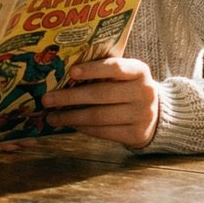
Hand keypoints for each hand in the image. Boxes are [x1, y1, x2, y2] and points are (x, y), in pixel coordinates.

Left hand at [38, 57, 159, 148]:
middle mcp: (144, 92)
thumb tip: (63, 73)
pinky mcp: (137, 134)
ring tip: (52, 117)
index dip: (92, 69)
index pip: (115, 67)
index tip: (71, 72)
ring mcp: (143, 115)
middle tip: (47, 99)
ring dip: (71, 117)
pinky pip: (104, 132)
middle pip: (100, 94)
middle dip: (70, 97)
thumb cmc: (128, 89)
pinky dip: (84, 128)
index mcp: (140, 71)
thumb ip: (103, 72)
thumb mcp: (125, 76)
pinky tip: (71, 125)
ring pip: (99, 116)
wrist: (156, 115)